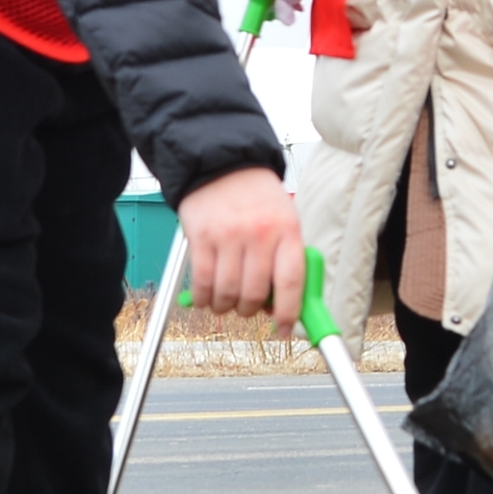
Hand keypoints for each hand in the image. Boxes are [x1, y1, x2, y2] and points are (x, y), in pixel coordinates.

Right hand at [178, 167, 303, 316]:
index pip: (292, 282)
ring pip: (227, 293)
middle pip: (255, 293)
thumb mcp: (285, 221)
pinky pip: (202, 282)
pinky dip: (204, 299)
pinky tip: (208, 298)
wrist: (223, 164)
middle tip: (248, 309)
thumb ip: (284, 260)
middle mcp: (259, 235)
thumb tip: (279, 305)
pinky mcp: (201, 237)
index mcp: (288, 231)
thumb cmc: (258, 198)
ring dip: (226, 308)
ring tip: (227, 304)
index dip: (290, 313)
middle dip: (251, 311)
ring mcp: (228, 236)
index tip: (285, 329)